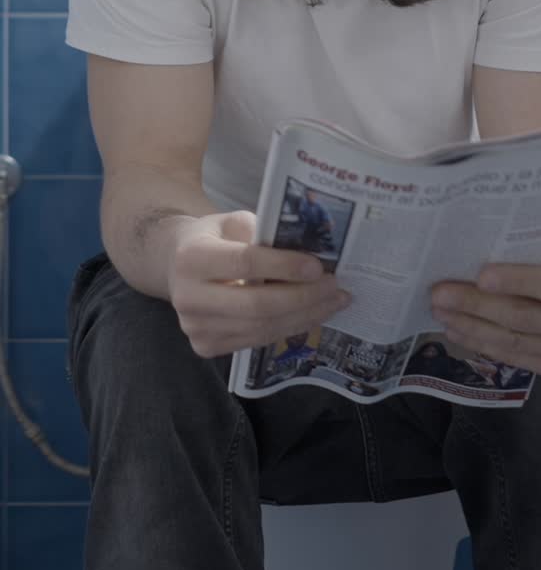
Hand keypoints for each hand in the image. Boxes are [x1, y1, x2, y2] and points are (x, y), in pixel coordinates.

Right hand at [168, 211, 350, 358]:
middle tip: (335, 286)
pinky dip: (289, 327)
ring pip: (261, 328)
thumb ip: (264, 233)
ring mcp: (195, 327)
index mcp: (192, 257)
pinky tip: (312, 313)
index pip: (246, 263)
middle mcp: (188, 297)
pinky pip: (257, 340)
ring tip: (334, 301)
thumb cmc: (215, 238)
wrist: (176, 265)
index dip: (285, 266)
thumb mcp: (234, 222)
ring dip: (304, 316)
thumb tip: (312, 250)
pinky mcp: (205, 346)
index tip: (318, 266)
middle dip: (303, 297)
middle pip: (256, 304)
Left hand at [431, 240, 540, 383]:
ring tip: (439, 310)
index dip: (515, 280)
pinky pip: (517, 358)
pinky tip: (458, 329)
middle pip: (523, 317)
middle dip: (476, 304)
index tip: (480, 274)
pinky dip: (483, 343)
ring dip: (471, 326)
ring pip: (514, 342)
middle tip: (438, 292)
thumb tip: (497, 213)